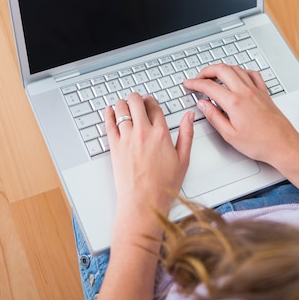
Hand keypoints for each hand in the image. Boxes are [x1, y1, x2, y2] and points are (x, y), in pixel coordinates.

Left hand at [106, 93, 193, 212]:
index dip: (151, 101)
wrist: (144, 202)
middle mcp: (143, 132)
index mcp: (161, 133)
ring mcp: (127, 138)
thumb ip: (187, 134)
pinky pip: (109, 123)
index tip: (150, 102)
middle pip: (136, 102)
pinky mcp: (114, 146)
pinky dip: (109, 114)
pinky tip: (110, 111)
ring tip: (124, 104)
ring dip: (123, 103)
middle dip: (136, 98)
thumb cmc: (164, 185)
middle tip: (136, 100)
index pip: (154, 106)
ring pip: (121, 108)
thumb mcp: (183, 159)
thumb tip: (189, 116)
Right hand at [185, 64, 298, 168]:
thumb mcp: (230, 135)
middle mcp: (245, 92)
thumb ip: (214, 117)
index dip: (195, 83)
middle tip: (198, 78)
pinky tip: (238, 76)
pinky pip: (252, 74)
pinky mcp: (264, 92)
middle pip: (222, 69)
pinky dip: (241, 71)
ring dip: (222, 69)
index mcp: (234, 102)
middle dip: (206, 71)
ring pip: (236, 68)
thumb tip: (203, 105)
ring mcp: (256, 90)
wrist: (283, 145)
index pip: (209, 86)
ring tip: (214, 76)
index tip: (188, 84)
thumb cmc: (260, 143)